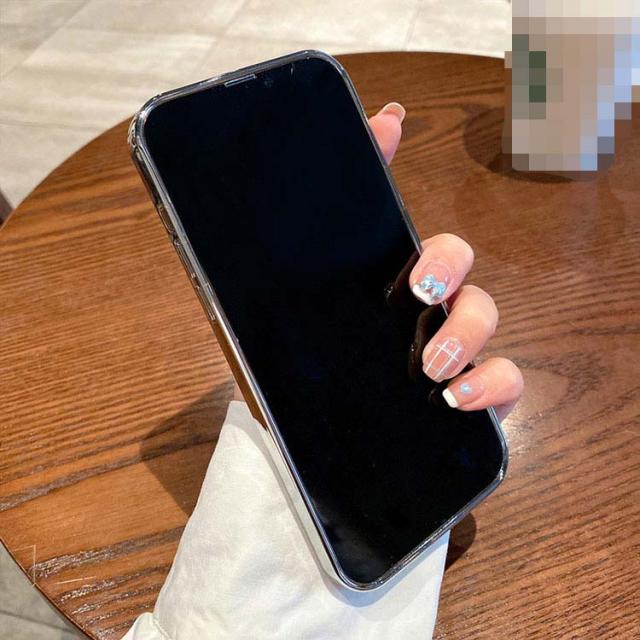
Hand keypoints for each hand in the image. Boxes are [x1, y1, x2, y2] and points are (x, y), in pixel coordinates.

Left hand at [235, 102, 522, 419]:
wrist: (294, 440)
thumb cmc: (289, 372)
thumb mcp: (265, 316)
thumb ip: (268, 258)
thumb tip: (264, 188)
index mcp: (373, 279)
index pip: (391, 215)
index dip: (389, 162)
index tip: (387, 126)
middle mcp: (417, 305)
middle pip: (456, 260)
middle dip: (445, 264)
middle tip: (417, 291)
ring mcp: (447, 346)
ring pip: (485, 314)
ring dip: (468, 330)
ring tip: (430, 365)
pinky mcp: (468, 393)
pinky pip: (505, 381)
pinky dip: (493, 384)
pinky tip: (457, 399)